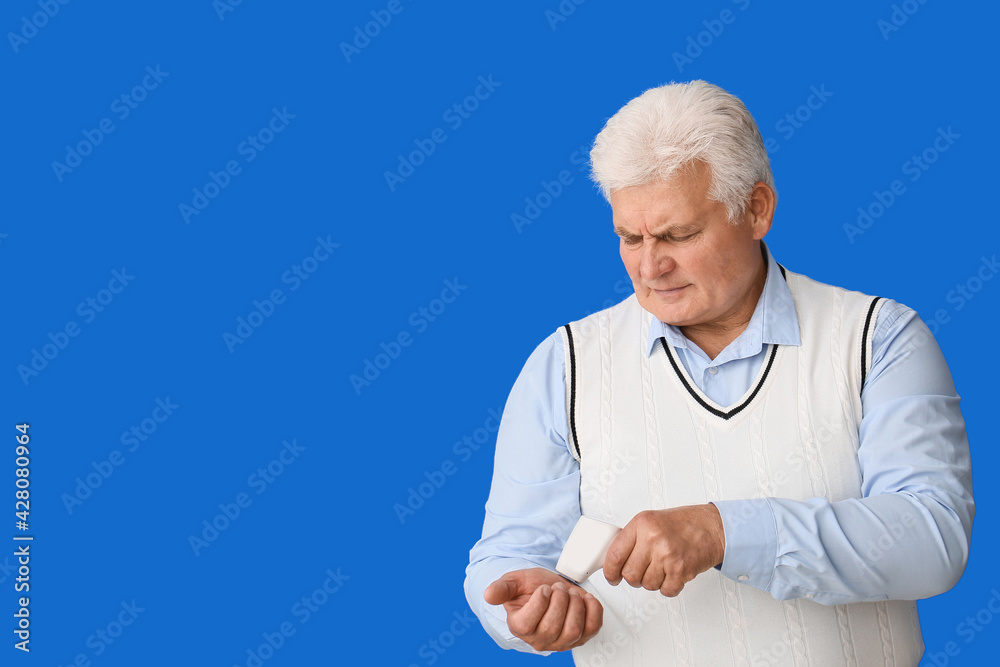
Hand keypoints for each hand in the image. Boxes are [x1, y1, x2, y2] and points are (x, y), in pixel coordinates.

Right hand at [484, 567, 602, 651]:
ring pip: (573, 630)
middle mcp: (540, 639)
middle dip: (559, 600)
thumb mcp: (514, 582)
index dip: (539, 603)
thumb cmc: (531, 587)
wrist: (550, 587)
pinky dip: (593, 610)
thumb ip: (501, 588)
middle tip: (558, 588)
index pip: (528, 624)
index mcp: (520, 626)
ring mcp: (562, 641)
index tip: (544, 588)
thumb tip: (489, 595)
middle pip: (553, 627)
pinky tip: (584, 599)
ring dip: (575, 604)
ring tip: (568, 592)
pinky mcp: (581, 637)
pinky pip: (593, 628)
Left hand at [604, 504, 725, 596]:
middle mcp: (653, 539)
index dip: (610, 571)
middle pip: (629, 574)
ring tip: (662, 567)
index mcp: (642, 524)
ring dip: (653, 581)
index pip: (615, 554)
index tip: (611, 577)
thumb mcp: (651, 520)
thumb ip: (632, 537)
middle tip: (642, 571)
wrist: (714, 527)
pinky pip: (665, 590)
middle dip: (634, 577)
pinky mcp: (681, 571)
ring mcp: (667, 556)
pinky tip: (672, 573)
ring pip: (646, 584)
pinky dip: (668, 587)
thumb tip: (614, 559)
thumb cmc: (684, 523)